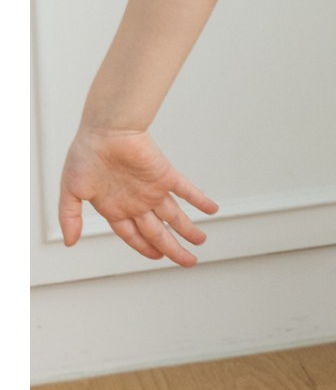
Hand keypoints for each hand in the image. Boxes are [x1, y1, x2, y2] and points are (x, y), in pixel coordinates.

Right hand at [59, 128, 218, 266]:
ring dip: (188, 230)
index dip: (145, 248)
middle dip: (173, 249)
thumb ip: (70, 217)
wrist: (105, 128)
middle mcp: (136, 201)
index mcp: (115, 207)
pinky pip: (187, 190)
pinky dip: (200, 200)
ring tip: (201, 241)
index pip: (133, 235)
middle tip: (188, 261)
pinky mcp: (165, 175)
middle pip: (158, 233)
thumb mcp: (70, 191)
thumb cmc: (86, 154)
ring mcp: (152, 190)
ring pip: (174, 217)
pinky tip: (212, 209)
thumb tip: (69, 241)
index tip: (158, 257)